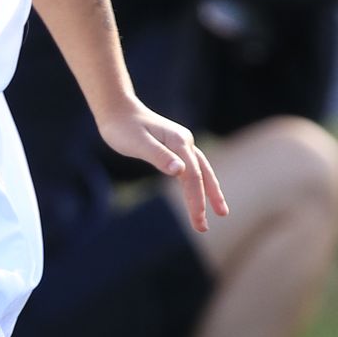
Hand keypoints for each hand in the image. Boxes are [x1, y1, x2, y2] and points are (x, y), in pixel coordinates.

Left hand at [98, 101, 229, 233]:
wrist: (117, 109)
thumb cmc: (123, 128)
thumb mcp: (137, 143)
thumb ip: (159, 156)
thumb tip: (180, 171)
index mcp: (178, 141)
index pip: (192, 176)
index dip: (197, 200)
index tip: (198, 222)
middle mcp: (185, 141)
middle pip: (203, 174)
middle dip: (210, 200)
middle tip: (206, 227)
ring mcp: (181, 143)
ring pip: (202, 170)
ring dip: (211, 192)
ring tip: (221, 211)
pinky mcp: (175, 146)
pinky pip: (193, 167)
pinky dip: (199, 182)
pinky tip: (200, 193)